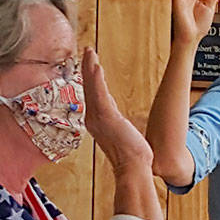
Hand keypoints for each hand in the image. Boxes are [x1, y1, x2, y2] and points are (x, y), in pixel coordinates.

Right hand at [82, 47, 152, 171]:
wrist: (132, 168)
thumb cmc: (131, 156)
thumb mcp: (123, 134)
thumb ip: (117, 124)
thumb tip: (119, 120)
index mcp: (98, 122)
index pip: (94, 95)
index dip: (92, 80)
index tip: (92, 66)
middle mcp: (94, 119)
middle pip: (89, 88)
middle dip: (87, 68)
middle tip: (87, 51)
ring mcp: (98, 118)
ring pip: (92, 88)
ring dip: (90, 68)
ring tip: (90, 52)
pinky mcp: (106, 117)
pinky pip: (99, 93)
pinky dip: (96, 79)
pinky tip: (96, 66)